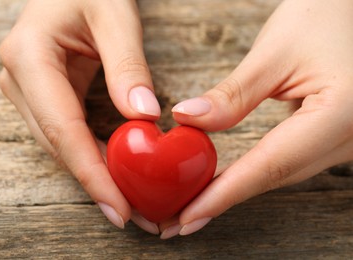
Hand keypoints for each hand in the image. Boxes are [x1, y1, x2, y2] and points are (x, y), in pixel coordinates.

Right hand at [0, 0, 160, 230]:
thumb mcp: (114, 15)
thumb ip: (127, 65)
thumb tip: (142, 117)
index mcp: (30, 57)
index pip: (63, 129)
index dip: (92, 174)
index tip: (120, 207)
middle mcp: (21, 80)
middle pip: (61, 146)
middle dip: (99, 184)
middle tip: (137, 215)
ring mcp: (30, 90)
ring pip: (63, 146)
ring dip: (98, 175)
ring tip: (132, 202)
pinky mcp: (45, 96)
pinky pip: (69, 134)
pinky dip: (94, 156)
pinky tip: (117, 173)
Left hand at [163, 0, 352, 237]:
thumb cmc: (324, 16)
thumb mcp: (275, 52)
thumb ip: (233, 95)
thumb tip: (187, 120)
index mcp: (343, 113)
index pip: (271, 164)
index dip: (225, 193)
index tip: (187, 216)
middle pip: (277, 176)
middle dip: (225, 199)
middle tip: (179, 220)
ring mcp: (348, 139)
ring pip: (283, 173)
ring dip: (238, 189)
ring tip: (195, 205)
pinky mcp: (335, 135)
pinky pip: (290, 160)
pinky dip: (256, 172)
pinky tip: (228, 180)